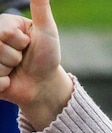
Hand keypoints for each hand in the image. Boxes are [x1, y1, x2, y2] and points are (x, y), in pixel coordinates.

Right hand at [0, 0, 70, 128]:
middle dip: (14, 56)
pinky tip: (9, 81)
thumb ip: (40, 9)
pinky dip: (4, 83)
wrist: (45, 84)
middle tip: (21, 58)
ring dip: (9, 69)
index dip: (20, 42)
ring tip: (15, 69)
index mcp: (3, 25)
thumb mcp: (47, 31)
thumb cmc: (46, 56)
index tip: (28, 44)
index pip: (4, 32)